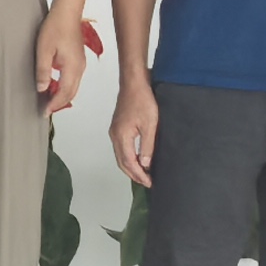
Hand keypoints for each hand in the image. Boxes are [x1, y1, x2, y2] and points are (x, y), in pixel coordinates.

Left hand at [32, 0, 92, 118]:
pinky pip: (73, 78)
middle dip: (59, 103)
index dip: (55, 104)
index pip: (65, 93)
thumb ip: (43, 71)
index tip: (45, 112)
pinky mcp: (78, 59)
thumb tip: (42, 88)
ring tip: (48, 99)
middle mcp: (80, 68)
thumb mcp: (43, 50)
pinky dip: (65, 86)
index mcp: (72, 67)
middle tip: (46, 109)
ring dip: (62, 95)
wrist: (67, 12)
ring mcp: (81, 63)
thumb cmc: (55, 27)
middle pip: (71, 93)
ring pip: (73, 86)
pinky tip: (55, 85)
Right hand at [109, 66, 158, 186]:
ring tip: (143, 174)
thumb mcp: (150, 125)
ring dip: (130, 167)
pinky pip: (121, 148)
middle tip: (146, 182)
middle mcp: (115, 135)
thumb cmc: (143, 100)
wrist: (134, 83)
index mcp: (121, 136)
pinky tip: (137, 158)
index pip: (129, 162)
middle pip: (121, 162)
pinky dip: (128, 157)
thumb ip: (147, 146)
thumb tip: (146, 163)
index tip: (149, 182)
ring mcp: (115, 131)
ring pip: (120, 156)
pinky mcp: (118, 127)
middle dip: (133, 174)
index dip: (139, 174)